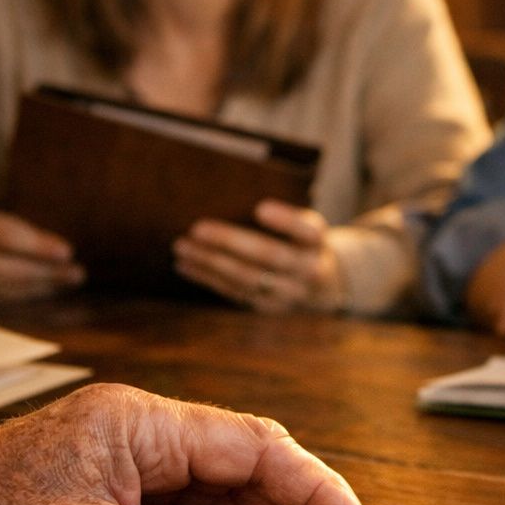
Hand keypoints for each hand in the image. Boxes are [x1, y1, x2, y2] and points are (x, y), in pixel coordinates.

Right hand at [0, 207, 84, 300]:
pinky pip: (6, 296)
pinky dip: (32, 293)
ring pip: (11, 286)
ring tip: (70, 280)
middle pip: (12, 269)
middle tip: (77, 273)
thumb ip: (23, 233)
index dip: (38, 247)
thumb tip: (62, 251)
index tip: (67, 252)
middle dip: (48, 273)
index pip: (8, 238)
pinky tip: (51, 289)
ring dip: (44, 286)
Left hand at [174, 200, 344, 312]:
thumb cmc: (302, 244)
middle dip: (231, 242)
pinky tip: (185, 265)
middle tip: (196, 228)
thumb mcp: (306, 226)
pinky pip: (235, 293)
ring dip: (210, 262)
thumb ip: (284, 216)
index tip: (261, 208)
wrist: (322, 286)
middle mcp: (308, 271)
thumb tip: (229, 197)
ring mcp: (288, 294)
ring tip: (182, 246)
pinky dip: (207, 278)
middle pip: (269, 256)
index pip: (306, 231)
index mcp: (316, 243)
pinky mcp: (268, 308)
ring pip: (247, 278)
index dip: (285, 221)